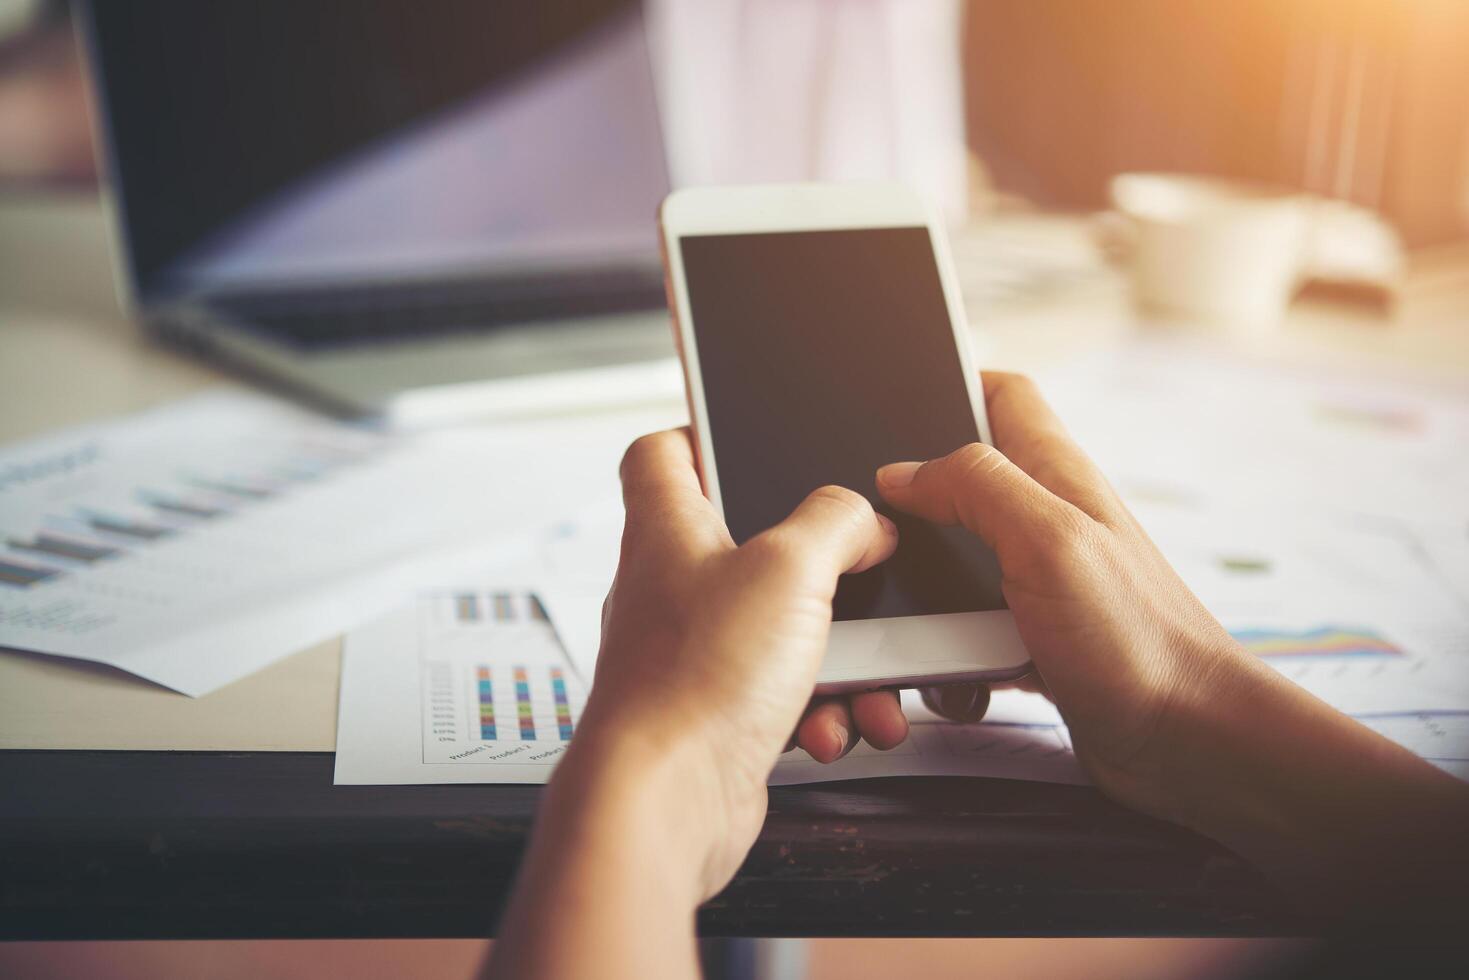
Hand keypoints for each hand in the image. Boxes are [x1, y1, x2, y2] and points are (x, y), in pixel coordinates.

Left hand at [561, 429, 897, 899]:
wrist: (665, 802)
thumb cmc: (692, 684)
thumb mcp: (789, 569)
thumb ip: (835, 522)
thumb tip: (862, 517)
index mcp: (669, 528)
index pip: (661, 453)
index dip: (703, 434)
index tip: (753, 439)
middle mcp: (672, 587)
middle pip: (751, 546)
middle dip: (820, 571)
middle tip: (855, 574)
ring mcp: (693, 653)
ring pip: (782, 631)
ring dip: (839, 657)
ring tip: (863, 679)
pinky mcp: (717, 713)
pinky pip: (787, 695)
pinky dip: (823, 708)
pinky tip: (838, 725)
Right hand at [824, 372, 1262, 818]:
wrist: (1189, 746)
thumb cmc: (1139, 642)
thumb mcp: (1048, 539)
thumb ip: (977, 487)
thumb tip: (904, 471)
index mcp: (1057, 476)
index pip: (1002, 396)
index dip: (951, 384)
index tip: (896, 401)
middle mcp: (1049, 521)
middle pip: (963, 485)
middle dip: (914, 508)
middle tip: (879, 533)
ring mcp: (1041, 582)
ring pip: (955, 566)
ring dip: (926, 598)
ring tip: (918, 622)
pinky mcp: (1033, 640)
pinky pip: (964, 634)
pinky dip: (947, 656)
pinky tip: (954, 677)